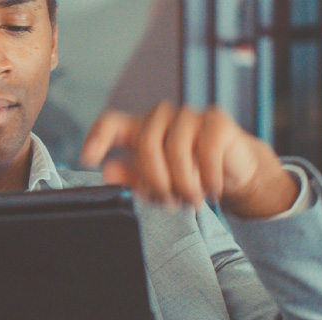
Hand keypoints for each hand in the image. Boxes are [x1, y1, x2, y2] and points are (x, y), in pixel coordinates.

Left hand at [79, 102, 298, 218]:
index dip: (97, 138)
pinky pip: (206, 150)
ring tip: (193, 199)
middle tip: (169, 202)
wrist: (232, 172)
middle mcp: (161, 117)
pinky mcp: (216, 120)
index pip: (110, 122)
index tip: (88, 159)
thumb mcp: (155, 183)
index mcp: (140, 129)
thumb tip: (107, 171)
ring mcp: (189, 115)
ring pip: (177, 149)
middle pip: (146, 144)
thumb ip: (131, 178)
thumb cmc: (188, 175)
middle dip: (156, 179)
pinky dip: (208, 177)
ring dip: (185, 183)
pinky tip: (212, 189)